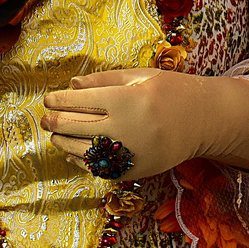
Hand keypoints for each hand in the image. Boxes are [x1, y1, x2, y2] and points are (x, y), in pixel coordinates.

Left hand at [42, 68, 248, 180]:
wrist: (203, 121)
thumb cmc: (171, 91)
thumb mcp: (140, 77)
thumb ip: (104, 80)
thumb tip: (70, 85)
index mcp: (126, 100)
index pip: (81, 101)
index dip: (60, 100)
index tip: (48, 99)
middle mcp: (125, 128)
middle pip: (77, 126)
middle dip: (56, 122)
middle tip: (45, 118)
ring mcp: (129, 152)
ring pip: (83, 151)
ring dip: (64, 142)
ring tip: (55, 135)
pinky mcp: (133, 170)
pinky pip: (98, 168)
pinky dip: (82, 161)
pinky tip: (73, 153)